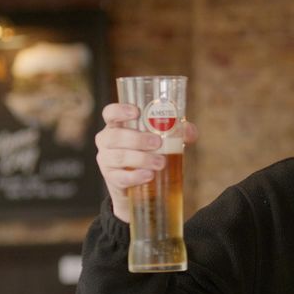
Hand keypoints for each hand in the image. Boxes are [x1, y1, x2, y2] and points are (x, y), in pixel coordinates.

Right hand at [95, 103, 197, 222]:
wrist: (142, 183)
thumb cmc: (152, 150)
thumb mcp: (165, 137)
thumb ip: (179, 131)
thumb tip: (188, 131)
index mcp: (117, 125)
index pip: (110, 113)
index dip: (119, 111)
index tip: (136, 112)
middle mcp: (107, 140)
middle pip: (115, 136)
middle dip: (137, 139)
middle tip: (158, 143)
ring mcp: (106, 159)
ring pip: (119, 157)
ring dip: (141, 159)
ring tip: (161, 162)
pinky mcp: (111, 178)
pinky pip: (120, 177)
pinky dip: (136, 176)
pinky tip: (149, 175)